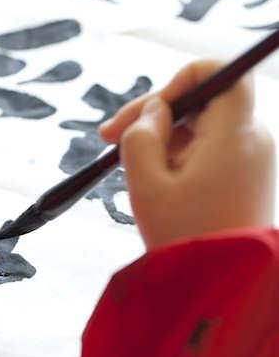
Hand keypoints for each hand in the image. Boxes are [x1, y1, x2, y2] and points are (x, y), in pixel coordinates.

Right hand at [99, 60, 274, 249]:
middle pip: (202, 99)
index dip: (177, 81)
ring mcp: (250, 158)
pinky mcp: (243, 176)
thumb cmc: (183, 236)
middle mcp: (250, 139)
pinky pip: (206, 148)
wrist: (221, 284)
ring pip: (200, 125)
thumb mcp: (146, 184)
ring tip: (130, 172)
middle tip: (106, 138)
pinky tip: (152, 181)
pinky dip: (176, 156)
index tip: (148, 113)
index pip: (218, 71)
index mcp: (233, 135)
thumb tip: (154, 111)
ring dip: (161, 139)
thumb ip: (142, 135)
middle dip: (154, 114)